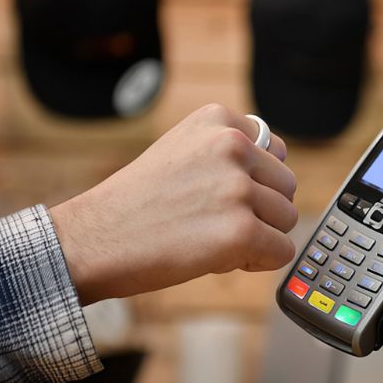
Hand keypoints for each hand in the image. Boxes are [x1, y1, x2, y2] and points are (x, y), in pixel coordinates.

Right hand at [50, 104, 297, 304]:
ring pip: (287, 219)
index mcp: (219, 120)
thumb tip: (279, 178)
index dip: (256, 181)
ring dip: (260, 236)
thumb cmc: (137, 202)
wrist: (95, 238)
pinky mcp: (241, 230)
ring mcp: (237, 188)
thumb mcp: (182, 151)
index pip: (276, 150)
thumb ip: (229, 153)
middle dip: (261, 210)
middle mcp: (233, 145)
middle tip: (218, 223)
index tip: (226, 196)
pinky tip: (221, 259)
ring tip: (215, 239)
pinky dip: (259, 262)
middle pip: (286, 186)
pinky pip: (281, 251)